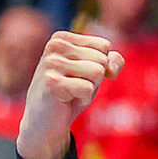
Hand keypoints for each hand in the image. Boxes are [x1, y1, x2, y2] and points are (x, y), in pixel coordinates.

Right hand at [16, 29, 120, 158]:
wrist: (46, 120)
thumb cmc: (70, 92)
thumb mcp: (95, 72)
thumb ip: (112, 61)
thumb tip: (110, 69)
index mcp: (61, 38)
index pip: (103, 45)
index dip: (99, 64)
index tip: (79, 75)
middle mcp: (54, 45)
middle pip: (101, 59)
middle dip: (95, 78)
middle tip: (74, 86)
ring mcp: (50, 63)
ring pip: (97, 71)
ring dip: (89, 88)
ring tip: (71, 92)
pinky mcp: (50, 81)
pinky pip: (87, 88)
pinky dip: (82, 98)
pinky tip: (66, 100)